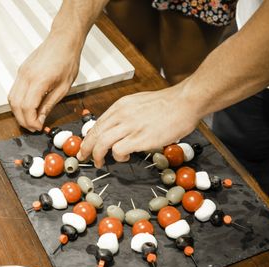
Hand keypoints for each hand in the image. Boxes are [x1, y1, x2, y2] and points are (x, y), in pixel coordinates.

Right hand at [8, 34, 81, 131]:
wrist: (63, 40)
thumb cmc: (67, 60)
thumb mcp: (63, 87)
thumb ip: (49, 104)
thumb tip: (41, 119)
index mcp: (39, 80)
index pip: (27, 107)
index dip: (31, 121)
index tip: (39, 127)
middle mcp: (26, 77)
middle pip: (16, 105)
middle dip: (23, 120)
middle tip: (34, 127)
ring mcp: (21, 73)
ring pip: (11, 99)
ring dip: (18, 112)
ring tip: (30, 120)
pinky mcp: (21, 71)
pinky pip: (14, 91)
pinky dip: (18, 103)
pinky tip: (28, 108)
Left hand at [77, 85, 201, 167]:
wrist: (185, 102)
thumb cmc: (167, 104)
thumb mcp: (139, 103)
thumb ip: (126, 114)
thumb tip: (118, 127)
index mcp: (121, 106)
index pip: (97, 123)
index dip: (88, 137)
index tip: (85, 146)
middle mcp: (121, 115)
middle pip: (95, 134)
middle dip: (86, 148)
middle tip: (83, 157)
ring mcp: (130, 126)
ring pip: (102, 143)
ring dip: (97, 155)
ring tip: (100, 162)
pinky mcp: (139, 138)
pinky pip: (118, 150)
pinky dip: (118, 157)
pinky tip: (125, 157)